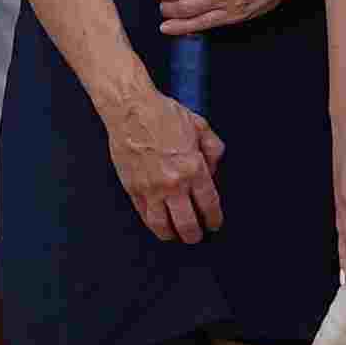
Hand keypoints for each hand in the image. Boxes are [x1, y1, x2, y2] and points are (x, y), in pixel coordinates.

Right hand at [105, 75, 225, 246]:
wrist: (131, 109)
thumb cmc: (162, 114)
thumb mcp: (200, 126)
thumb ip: (213, 149)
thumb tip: (214, 169)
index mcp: (193, 168)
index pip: (209, 205)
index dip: (214, 219)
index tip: (214, 223)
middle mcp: (173, 183)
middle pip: (188, 223)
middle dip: (195, 234)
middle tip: (198, 235)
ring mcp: (151, 189)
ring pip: (163, 225)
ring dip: (173, 235)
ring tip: (177, 235)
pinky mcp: (133, 188)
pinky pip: (144, 215)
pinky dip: (153, 223)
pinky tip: (159, 223)